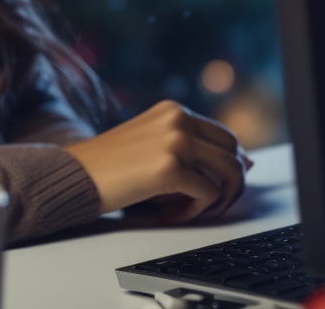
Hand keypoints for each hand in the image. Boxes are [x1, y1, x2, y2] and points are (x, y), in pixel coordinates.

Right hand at [65, 100, 252, 223]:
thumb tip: (246, 163)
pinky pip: (208, 195)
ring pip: (231, 172)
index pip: (225, 136)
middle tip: (214, 204)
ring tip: (192, 209)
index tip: (222, 187)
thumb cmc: (113, 165)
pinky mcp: (170, 167)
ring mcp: (176, 141)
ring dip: (219, 199)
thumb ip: (193, 149)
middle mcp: (178, 119)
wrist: (78, 174)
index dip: (231, 166)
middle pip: (234, 153)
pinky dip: (194, 211)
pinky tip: (169, 214)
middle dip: (233, 184)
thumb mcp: (155, 145)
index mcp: (173, 110)